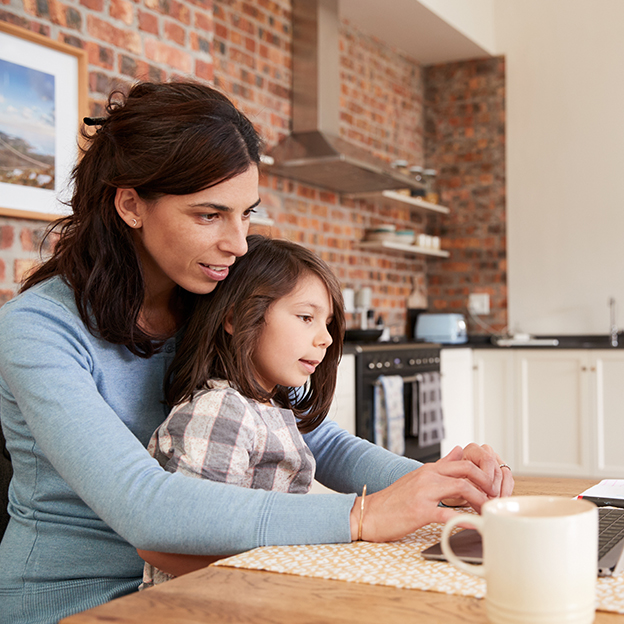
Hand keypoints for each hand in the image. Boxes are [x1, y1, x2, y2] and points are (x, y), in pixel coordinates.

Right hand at [350, 446, 494, 542]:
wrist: (368, 513)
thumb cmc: (393, 500)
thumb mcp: (418, 477)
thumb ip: (441, 465)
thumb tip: (459, 451)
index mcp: (430, 469)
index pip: (464, 462)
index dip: (484, 474)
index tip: (493, 488)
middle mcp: (428, 476)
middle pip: (467, 470)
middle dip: (487, 483)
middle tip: (497, 498)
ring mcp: (424, 492)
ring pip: (462, 488)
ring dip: (481, 500)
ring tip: (489, 512)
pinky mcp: (419, 511)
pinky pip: (448, 515)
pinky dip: (465, 521)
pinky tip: (475, 527)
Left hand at [440, 443, 513, 506]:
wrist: (451, 490)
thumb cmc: (449, 482)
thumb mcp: (450, 479)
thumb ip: (460, 474)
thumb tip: (470, 468)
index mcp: (472, 450)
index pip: (487, 459)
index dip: (487, 477)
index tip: (485, 492)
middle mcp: (485, 453)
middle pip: (497, 468)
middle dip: (494, 487)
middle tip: (488, 501)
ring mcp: (494, 462)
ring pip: (505, 474)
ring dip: (501, 491)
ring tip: (491, 503)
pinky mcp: (500, 472)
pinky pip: (509, 480)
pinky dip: (505, 492)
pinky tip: (498, 501)